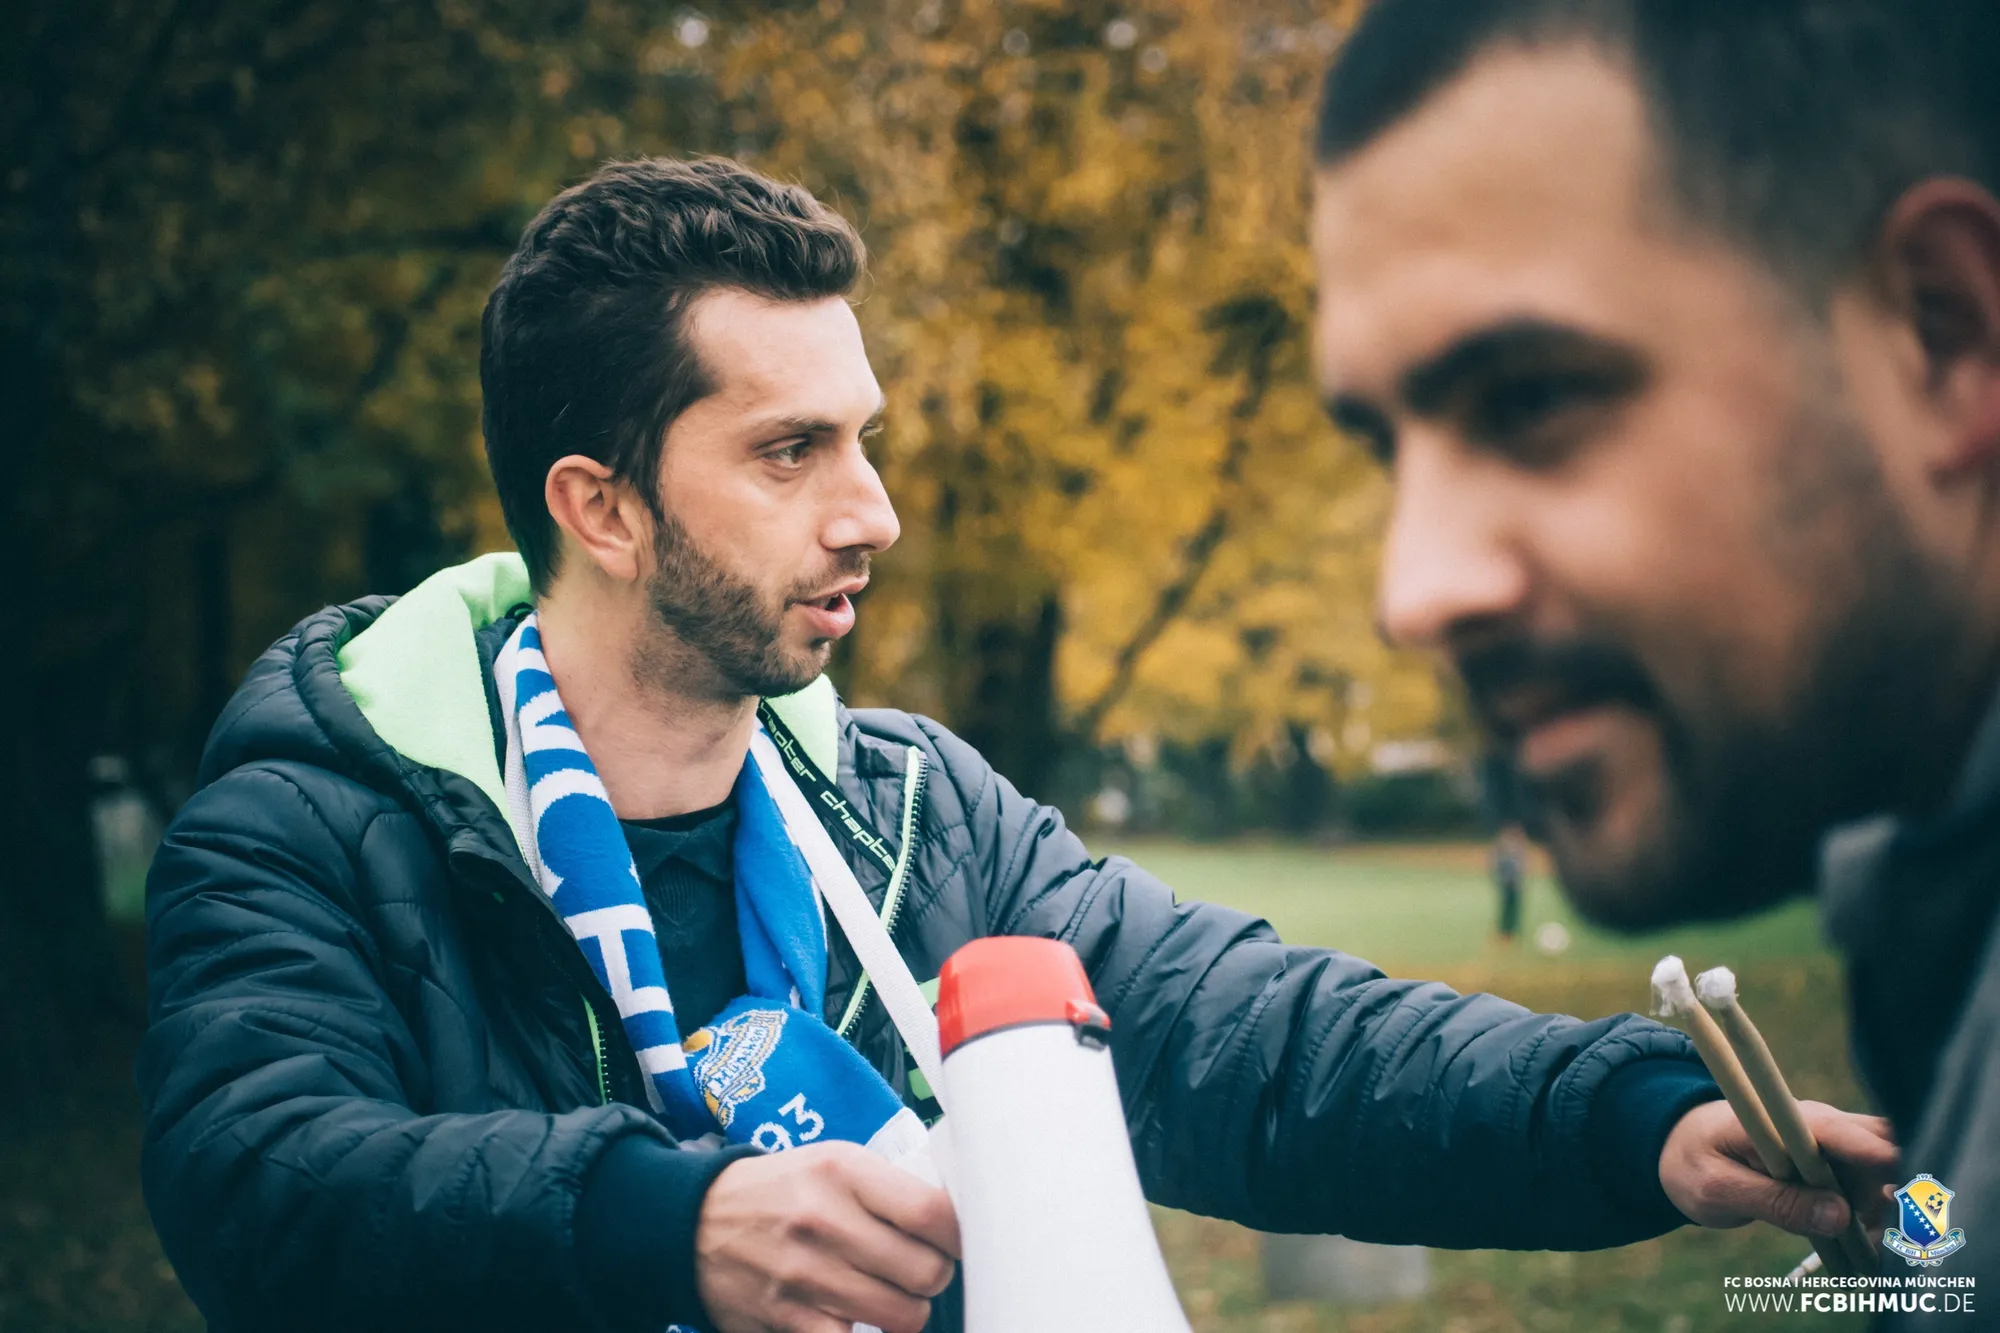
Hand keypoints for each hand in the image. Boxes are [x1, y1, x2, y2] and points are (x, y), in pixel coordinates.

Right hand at [695, 1141, 960, 1332]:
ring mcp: (805, 1275)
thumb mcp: (833, 1162)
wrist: (694, 1221)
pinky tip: (856, 1315)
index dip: (958, 1236)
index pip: (932, 1213)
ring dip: (906, 1310)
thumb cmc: (781, 1190)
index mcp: (843, 1171)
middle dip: (934, 1276)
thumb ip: (890, 1187)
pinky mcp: (787, 1319)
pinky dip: (864, 1332)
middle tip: (921, 1270)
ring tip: (891, 1294)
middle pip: (926, 1273)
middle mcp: (825, 1221)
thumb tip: (955, 1221)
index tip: (955, 1241)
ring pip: (902, 1316)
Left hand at [1661, 1099, 1900, 1235]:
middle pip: (1880, 1147)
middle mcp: (1818, 1123)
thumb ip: (1774, 1202)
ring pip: (1884, 1171)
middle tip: (1875, 1235)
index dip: (1878, 1158)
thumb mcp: (1718, 1189)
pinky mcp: (1833, 1163)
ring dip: (1883, 1210)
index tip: (1900, 1191)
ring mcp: (1830, 1142)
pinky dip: (1872, 1215)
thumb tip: (1840, 1217)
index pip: (1841, 1131)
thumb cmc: (1692, 1161)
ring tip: (1861, 1246)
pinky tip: (1859, 1242)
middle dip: (1892, 1191)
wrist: (1677, 1148)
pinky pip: (1870, 1186)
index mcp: (1783, 1119)